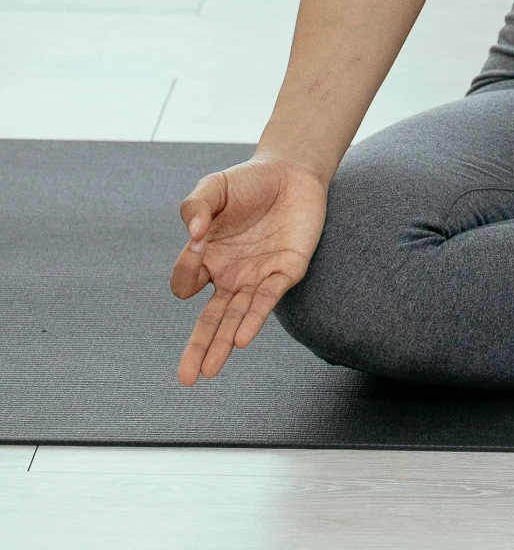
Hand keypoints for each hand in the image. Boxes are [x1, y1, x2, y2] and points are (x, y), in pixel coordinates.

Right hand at [170, 157, 327, 383]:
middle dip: (198, 348)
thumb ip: (195, 206)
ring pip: (236, 318)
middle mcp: (230, 275)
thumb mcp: (214, 187)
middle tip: (185, 378)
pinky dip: (254, 319)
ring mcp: (257, 276)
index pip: (185, 281)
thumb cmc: (248, 182)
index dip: (186, 268)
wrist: (292, 171)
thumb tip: (193, 236)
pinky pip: (267, 300)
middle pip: (210, 320)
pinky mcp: (286, 271)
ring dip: (224, 344)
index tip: (197, 239)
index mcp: (208, 258)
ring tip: (209, 371)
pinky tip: (242, 339)